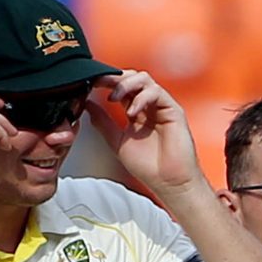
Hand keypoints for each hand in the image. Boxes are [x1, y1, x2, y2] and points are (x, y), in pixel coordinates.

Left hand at [91, 70, 202, 197]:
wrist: (169, 184)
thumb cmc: (149, 167)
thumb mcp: (117, 141)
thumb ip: (103, 122)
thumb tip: (87, 104)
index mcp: (137, 111)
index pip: (121, 86)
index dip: (106, 81)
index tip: (90, 83)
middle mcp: (150, 106)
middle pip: (132, 77)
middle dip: (114, 77)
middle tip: (98, 83)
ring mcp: (162, 107)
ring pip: (144, 79)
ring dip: (126, 84)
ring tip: (113, 98)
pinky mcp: (174, 111)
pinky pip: (156, 92)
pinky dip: (141, 98)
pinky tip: (131, 112)